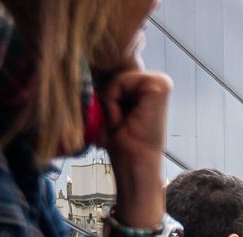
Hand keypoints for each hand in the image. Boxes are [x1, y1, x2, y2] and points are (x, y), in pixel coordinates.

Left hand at [99, 70, 170, 228]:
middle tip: (118, 122)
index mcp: (148, 86)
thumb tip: (81, 66)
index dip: (108, 95)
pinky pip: (121, 81)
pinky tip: (122, 120)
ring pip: (117, 77)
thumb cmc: (121, 142)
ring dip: (110, 101)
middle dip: (109, 97)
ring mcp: (161, 82)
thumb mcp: (109, 108)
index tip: (117, 119)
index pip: (114, 72)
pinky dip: (114, 101)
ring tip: (119, 122)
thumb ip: (103, 86)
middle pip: (115, 72)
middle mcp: (158, 81)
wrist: (134, 164)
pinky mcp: (160, 86)